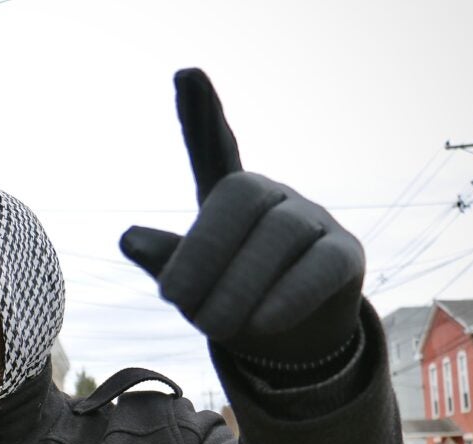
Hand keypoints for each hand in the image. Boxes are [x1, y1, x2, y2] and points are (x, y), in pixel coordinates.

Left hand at [120, 69, 363, 363]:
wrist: (290, 342)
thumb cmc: (231, 300)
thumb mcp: (192, 284)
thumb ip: (166, 260)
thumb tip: (128, 237)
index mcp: (228, 196)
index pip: (214, 146)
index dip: (199, 113)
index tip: (185, 73)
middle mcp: (272, 198)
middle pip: (240, 196)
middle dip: (202, 249)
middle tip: (173, 300)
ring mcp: (312, 221)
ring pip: (277, 235)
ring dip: (238, 284)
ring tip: (210, 325)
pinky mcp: (344, 256)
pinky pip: (319, 267)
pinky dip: (286, 297)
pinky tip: (260, 324)